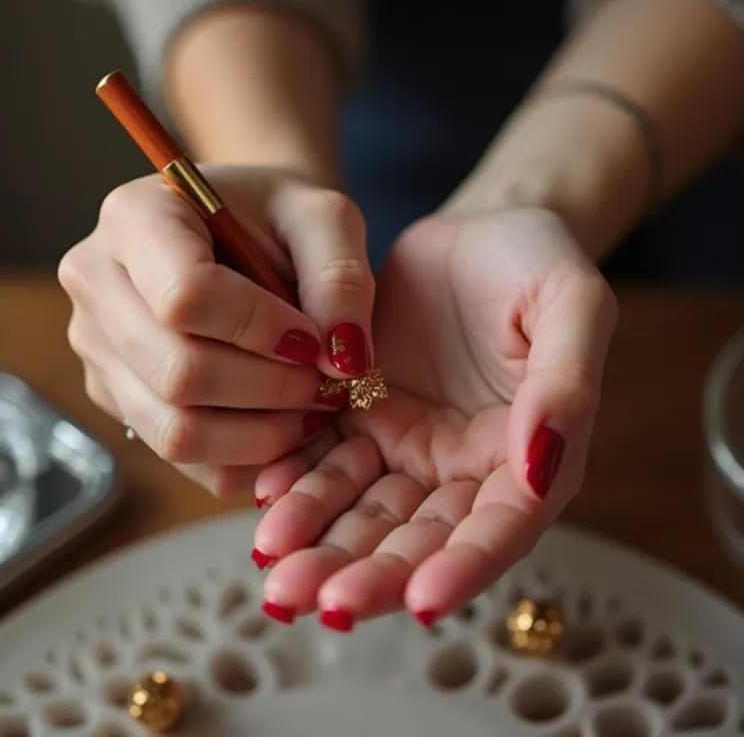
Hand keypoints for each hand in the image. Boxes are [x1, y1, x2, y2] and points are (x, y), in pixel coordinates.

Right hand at [58, 166, 374, 494]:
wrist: (244, 234)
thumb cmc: (281, 218)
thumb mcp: (326, 219)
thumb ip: (342, 279)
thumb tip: (343, 362)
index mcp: (136, 216)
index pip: (186, 296)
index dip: (262, 330)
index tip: (315, 340)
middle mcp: (98, 283)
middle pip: (177, 374)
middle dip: (271, 391)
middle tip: (325, 384)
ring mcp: (99, 348)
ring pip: (173, 431)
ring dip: (260, 436)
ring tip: (309, 409)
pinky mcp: (117, 395)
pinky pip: (179, 457)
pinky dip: (241, 459)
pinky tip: (281, 427)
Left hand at [251, 208, 617, 626]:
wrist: (473, 234)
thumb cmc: (534, 262)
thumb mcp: (570, 305)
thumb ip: (565, 384)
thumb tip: (541, 464)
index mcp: (527, 453)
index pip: (501, 526)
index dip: (465, 567)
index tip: (422, 602)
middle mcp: (465, 465)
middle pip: (421, 537)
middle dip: (373, 575)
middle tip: (318, 603)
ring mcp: (409, 445)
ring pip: (365, 510)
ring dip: (323, 545)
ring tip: (278, 575)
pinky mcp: (364, 418)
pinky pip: (327, 459)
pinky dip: (298, 483)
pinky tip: (267, 499)